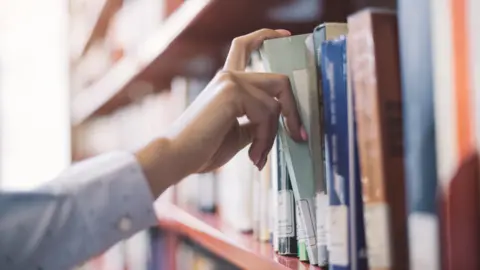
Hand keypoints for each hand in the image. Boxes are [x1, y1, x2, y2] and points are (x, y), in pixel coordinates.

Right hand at [136, 29, 306, 196]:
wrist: (177, 157)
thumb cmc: (203, 148)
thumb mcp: (239, 133)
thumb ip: (257, 122)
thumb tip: (281, 124)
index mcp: (227, 82)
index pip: (245, 46)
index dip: (267, 36)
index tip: (285, 35)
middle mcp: (229, 76)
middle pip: (279, 80)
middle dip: (293, 111)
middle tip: (297, 135)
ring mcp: (230, 81)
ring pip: (276, 103)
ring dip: (273, 135)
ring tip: (258, 156)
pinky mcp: (232, 92)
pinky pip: (267, 113)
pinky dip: (266, 138)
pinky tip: (253, 155)